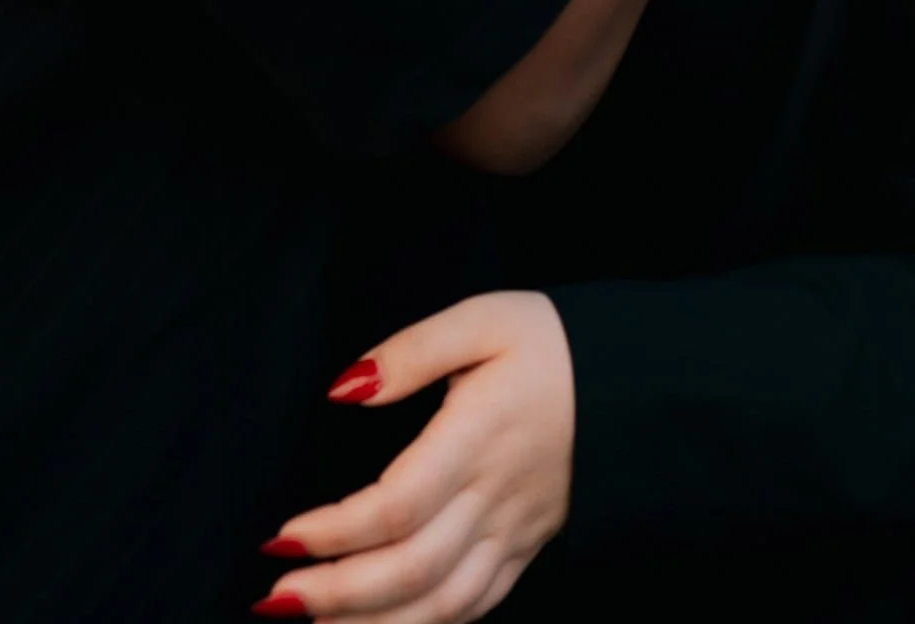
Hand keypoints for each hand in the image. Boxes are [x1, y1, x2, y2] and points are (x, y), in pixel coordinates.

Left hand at [256, 294, 571, 621]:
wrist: (639, 382)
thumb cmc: (552, 343)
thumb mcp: (483, 319)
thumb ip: (410, 352)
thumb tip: (343, 389)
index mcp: (478, 439)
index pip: (398, 505)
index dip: (336, 532)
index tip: (281, 537)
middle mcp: (495, 498)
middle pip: (412, 568)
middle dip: (337, 593)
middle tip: (274, 600)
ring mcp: (514, 533)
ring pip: (441, 604)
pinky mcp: (526, 548)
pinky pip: (474, 605)